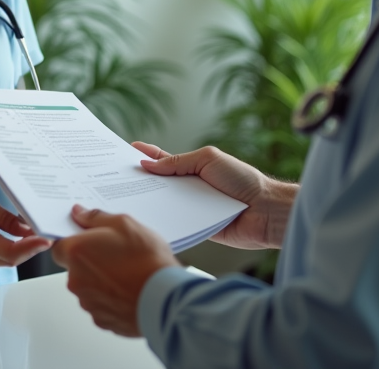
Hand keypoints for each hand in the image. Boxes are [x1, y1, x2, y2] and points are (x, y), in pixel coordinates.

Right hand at [0, 185, 50, 271]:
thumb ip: (4, 217)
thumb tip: (28, 230)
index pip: (7, 251)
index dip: (30, 248)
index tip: (47, 240)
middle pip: (10, 259)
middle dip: (30, 247)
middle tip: (46, 231)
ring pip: (5, 262)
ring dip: (21, 250)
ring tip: (30, 231)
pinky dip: (10, 251)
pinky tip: (14, 237)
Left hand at [51, 205, 180, 336]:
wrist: (165, 298)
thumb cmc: (147, 261)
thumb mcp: (125, 224)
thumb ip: (96, 218)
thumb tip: (80, 214)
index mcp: (77, 252)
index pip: (59, 246)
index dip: (75, 242)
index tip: (89, 239)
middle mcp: (76, 279)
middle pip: (74, 268)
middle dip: (91, 261)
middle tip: (116, 254)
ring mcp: (88, 302)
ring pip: (88, 288)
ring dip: (101, 281)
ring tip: (128, 274)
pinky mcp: (101, 320)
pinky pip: (101, 305)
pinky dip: (111, 299)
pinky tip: (130, 290)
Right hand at [133, 142, 297, 249]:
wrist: (265, 210)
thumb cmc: (242, 180)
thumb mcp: (208, 160)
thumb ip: (178, 162)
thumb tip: (148, 165)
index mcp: (192, 168)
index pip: (163, 161)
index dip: (145, 156)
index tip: (123, 151)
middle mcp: (189, 188)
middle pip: (158, 184)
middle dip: (138, 181)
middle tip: (113, 177)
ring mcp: (191, 208)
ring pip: (163, 204)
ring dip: (146, 201)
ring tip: (121, 197)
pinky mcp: (195, 227)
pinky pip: (175, 223)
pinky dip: (161, 220)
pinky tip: (143, 219)